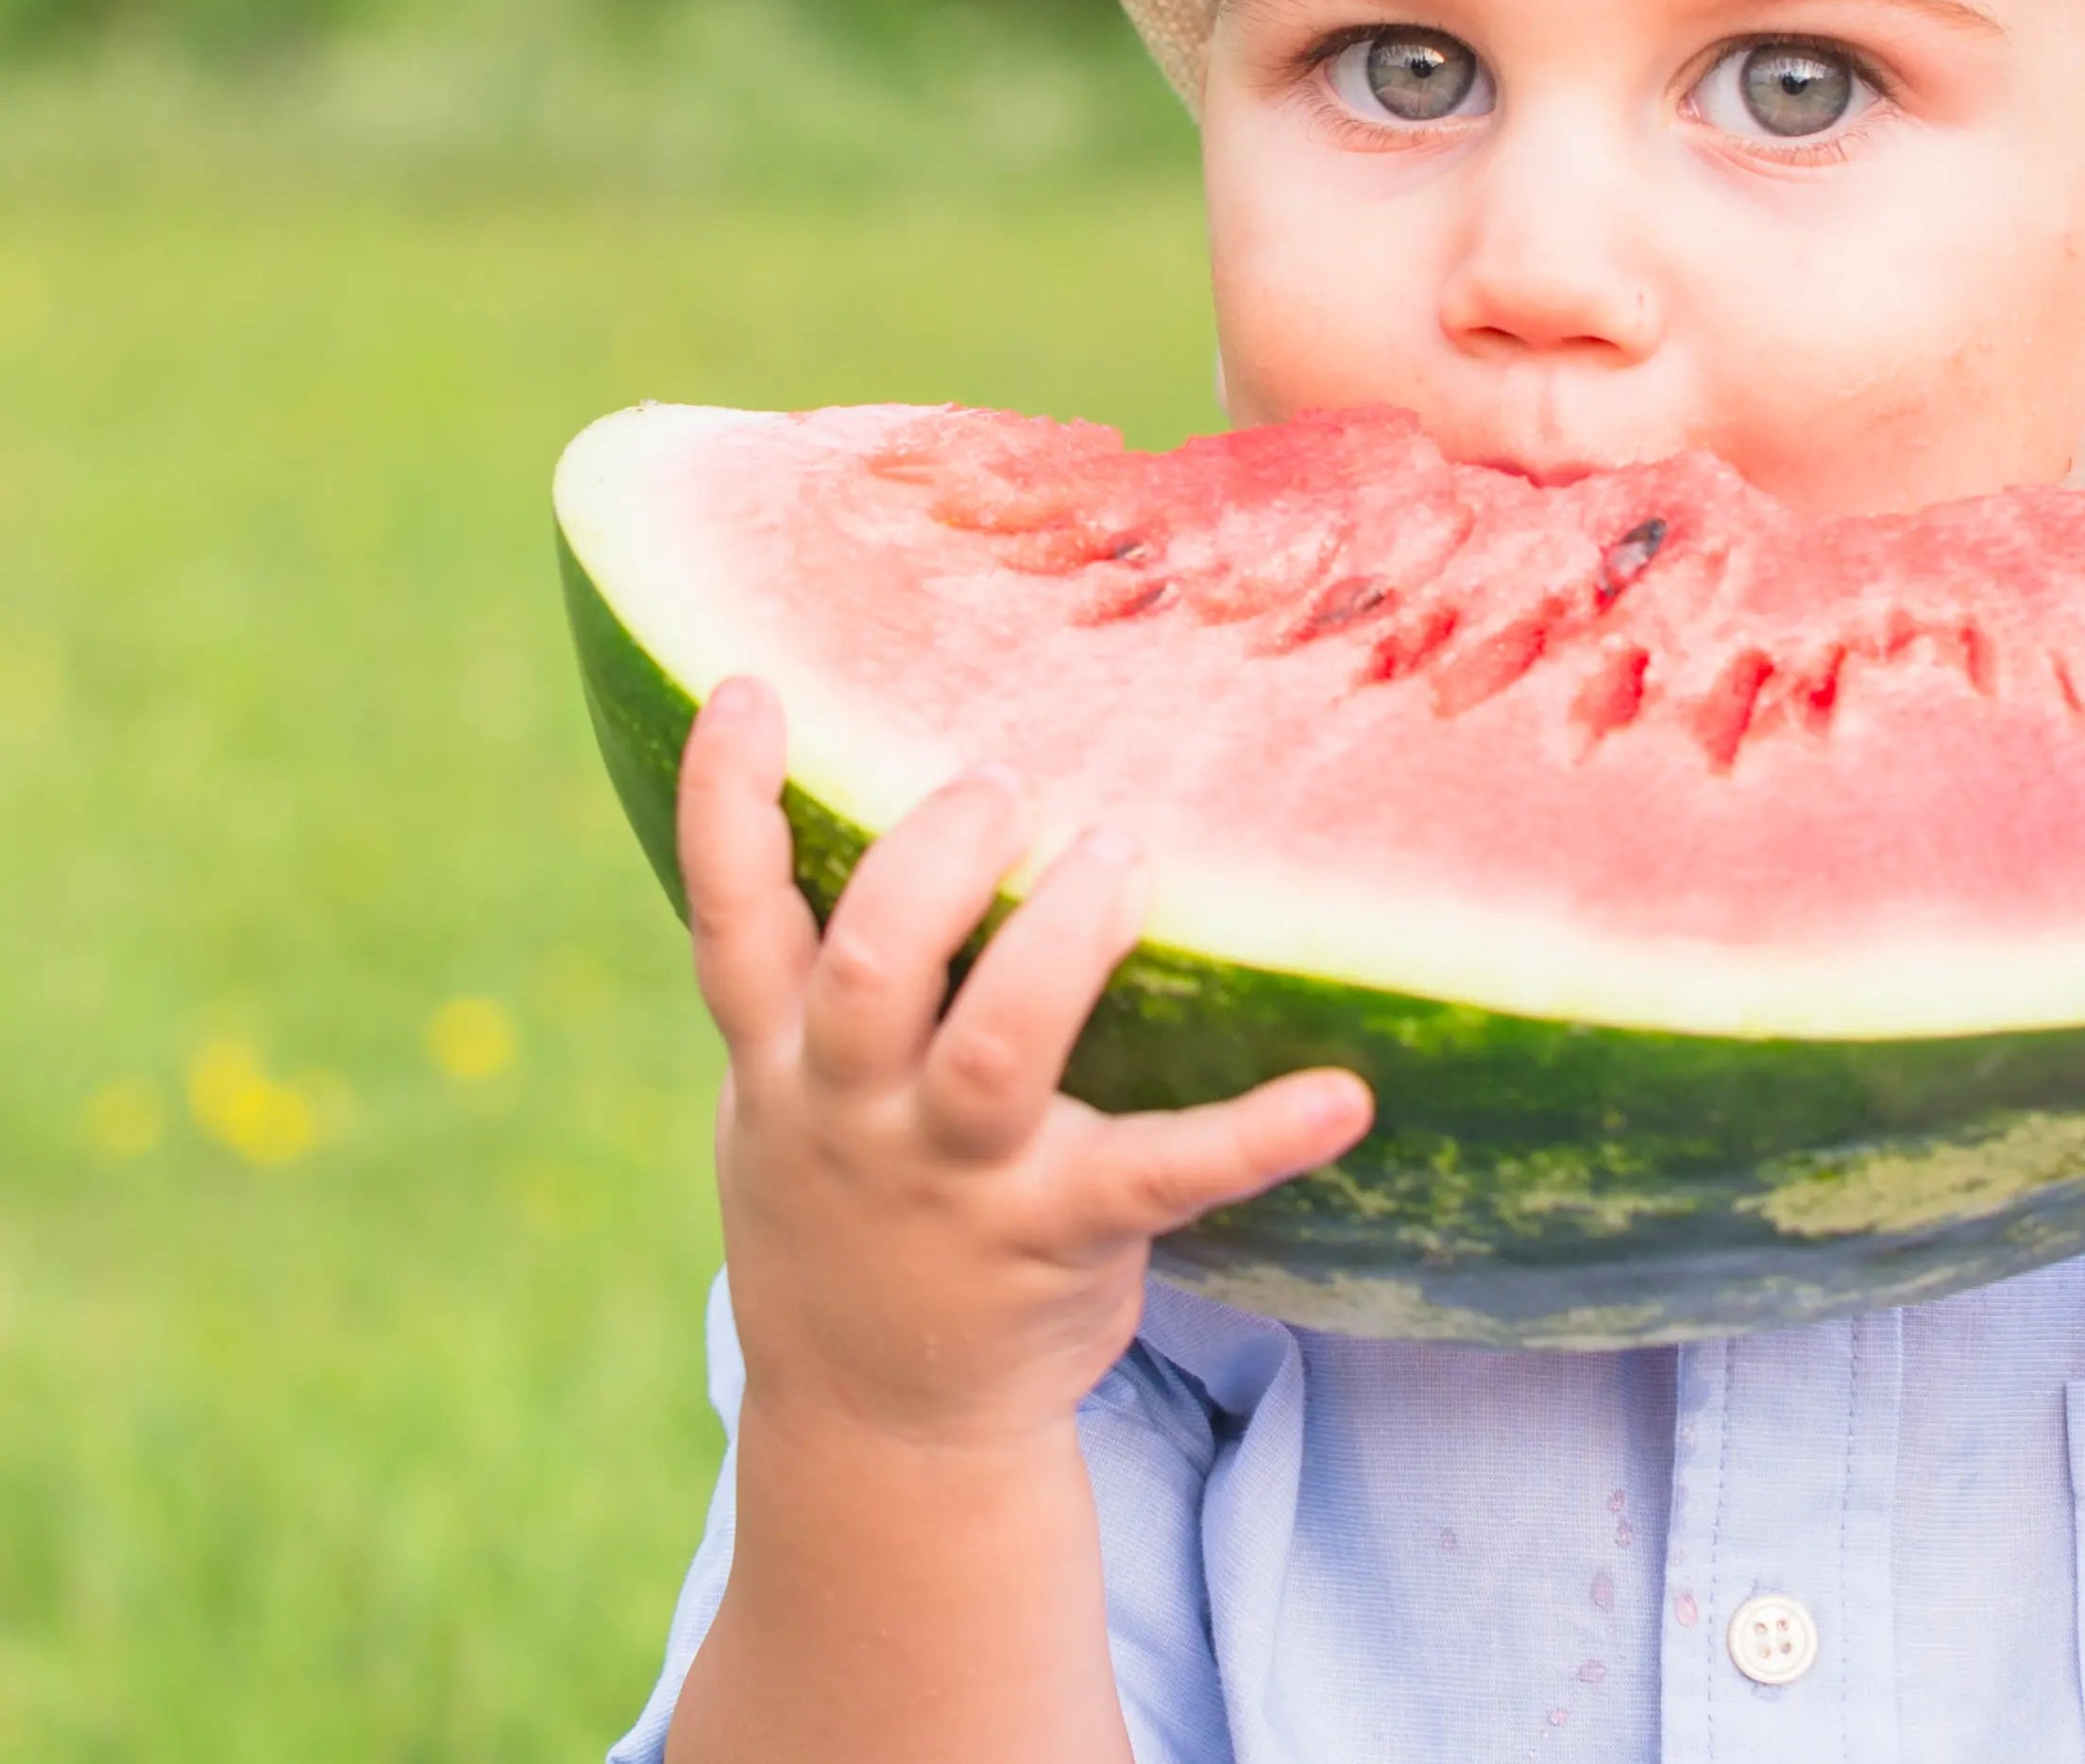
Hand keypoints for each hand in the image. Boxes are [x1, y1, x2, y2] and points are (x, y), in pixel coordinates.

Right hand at [675, 676, 1372, 1453]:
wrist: (881, 1417)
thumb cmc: (847, 1210)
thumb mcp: (780, 1104)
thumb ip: (799, 983)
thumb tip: (843, 805)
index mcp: (783, 1068)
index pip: (731, 921)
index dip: (725, 805)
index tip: (751, 684)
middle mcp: (855, 1116)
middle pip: (870, 967)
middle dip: (934, 860)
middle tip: (1005, 780)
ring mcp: (957, 1182)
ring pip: (994, 1052)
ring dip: (1061, 944)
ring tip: (1119, 855)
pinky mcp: (1062, 1237)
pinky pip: (1165, 1176)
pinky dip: (1259, 1134)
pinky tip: (1343, 1096)